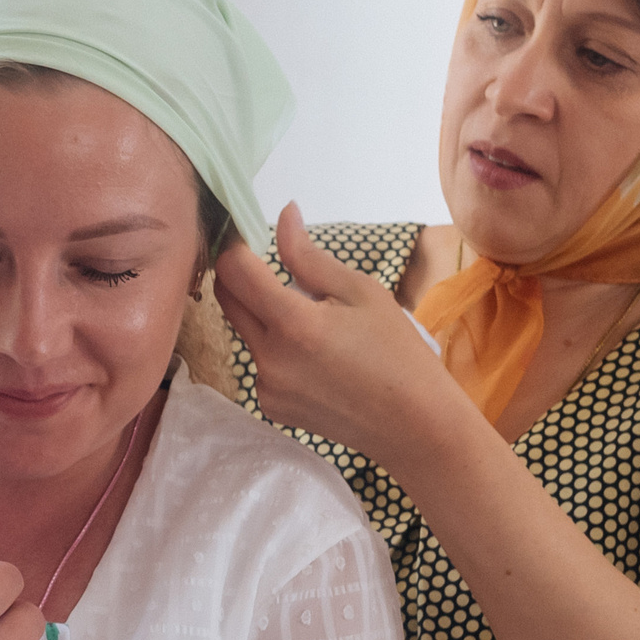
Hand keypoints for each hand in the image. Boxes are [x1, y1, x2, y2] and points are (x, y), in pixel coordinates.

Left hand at [212, 201, 479, 480]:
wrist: (412, 425)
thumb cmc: (397, 352)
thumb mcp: (361, 293)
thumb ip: (310, 257)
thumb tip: (282, 215)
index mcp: (293, 323)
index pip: (235, 272)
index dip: (234, 246)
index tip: (245, 235)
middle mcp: (268, 357)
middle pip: (227, 301)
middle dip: (238, 277)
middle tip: (269, 267)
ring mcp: (266, 386)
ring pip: (244, 332)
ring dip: (260, 315)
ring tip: (310, 320)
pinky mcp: (270, 406)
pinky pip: (258, 364)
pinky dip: (274, 349)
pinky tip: (313, 357)